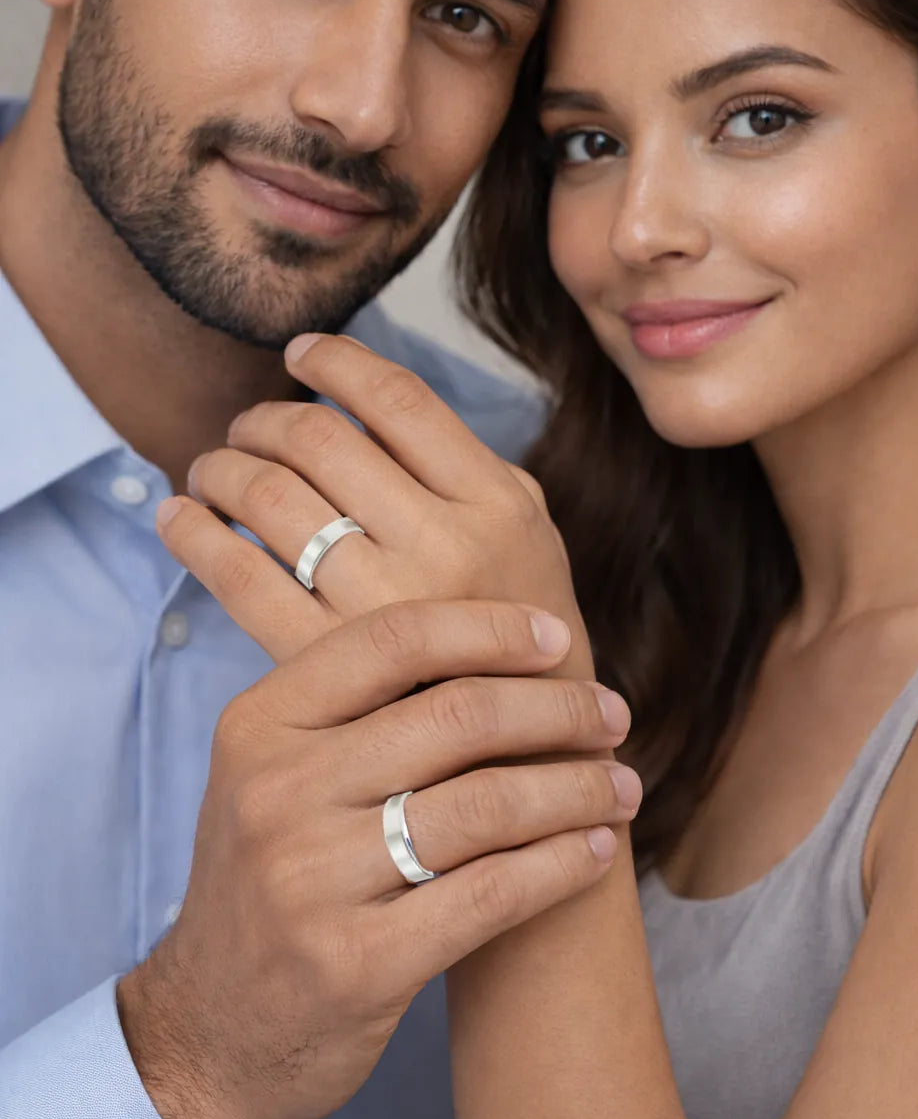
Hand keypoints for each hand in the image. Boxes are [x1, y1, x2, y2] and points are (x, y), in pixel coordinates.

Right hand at [117, 599, 638, 1118]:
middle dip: (557, 710)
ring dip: (576, 789)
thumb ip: (357, 714)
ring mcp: (312, 881)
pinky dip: (560, 865)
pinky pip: (493, 892)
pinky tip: (594, 850)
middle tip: (610, 716)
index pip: (392, 639)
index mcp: (259, 725)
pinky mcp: (358, 964)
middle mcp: (278, 792)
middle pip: (456, 715)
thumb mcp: (274, 778)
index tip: (557, 639)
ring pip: (487, 803)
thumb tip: (500, 646)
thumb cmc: (269, 884)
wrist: (206, 1036)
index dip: (489, 628)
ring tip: (620, 786)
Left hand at [156, 335, 590, 674]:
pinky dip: (195, 535)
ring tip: (211, 472)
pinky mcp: (327, 661)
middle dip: (265, 420)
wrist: (535, 766)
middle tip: (246, 428)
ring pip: (271, 497)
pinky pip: (238, 577)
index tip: (302, 353)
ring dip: (223, 469)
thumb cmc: (524, 639)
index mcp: (496, 504)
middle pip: (320, 440)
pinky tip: (180, 518)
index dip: (337, 363)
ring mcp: (383, 606)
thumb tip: (369, 402)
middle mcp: (443, 545)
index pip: (398, 400)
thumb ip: (469, 468)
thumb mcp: (530, 535)